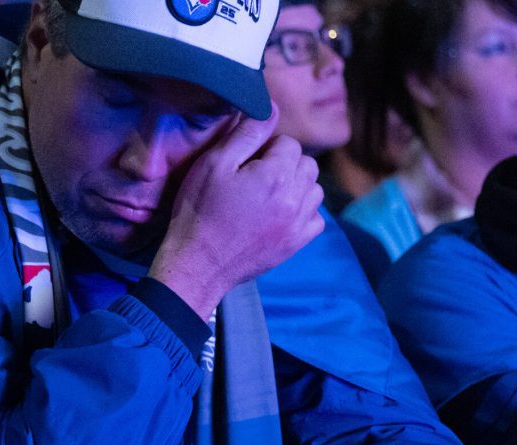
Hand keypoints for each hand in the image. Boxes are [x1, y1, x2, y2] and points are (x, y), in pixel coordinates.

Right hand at [149, 104, 324, 319]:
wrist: (199, 263)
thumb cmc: (200, 210)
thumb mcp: (214, 164)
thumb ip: (247, 133)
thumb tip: (272, 109)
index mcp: (277, 175)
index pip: (289, 143)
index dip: (267, 146)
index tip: (246, 161)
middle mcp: (296, 198)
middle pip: (306, 163)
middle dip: (285, 163)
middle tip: (256, 175)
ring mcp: (299, 223)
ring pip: (314, 189)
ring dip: (296, 184)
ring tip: (268, 193)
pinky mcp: (297, 243)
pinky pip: (317, 218)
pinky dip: (303, 210)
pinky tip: (280, 212)